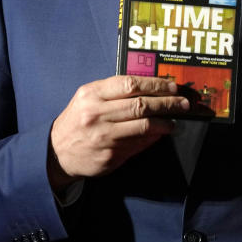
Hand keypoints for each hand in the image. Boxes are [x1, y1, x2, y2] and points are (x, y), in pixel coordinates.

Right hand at [48, 75, 189, 185]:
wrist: (57, 152)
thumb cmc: (79, 119)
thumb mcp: (89, 98)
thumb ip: (115, 91)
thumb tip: (153, 90)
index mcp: (92, 94)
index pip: (131, 84)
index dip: (156, 85)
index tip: (173, 86)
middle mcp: (97, 114)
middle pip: (141, 105)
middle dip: (168, 103)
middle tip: (185, 103)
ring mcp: (103, 137)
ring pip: (144, 127)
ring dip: (165, 123)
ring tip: (175, 122)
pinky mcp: (109, 157)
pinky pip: (138, 145)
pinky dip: (153, 139)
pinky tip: (160, 135)